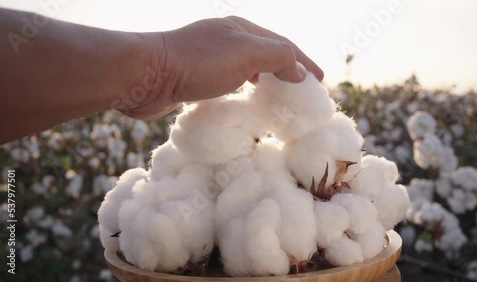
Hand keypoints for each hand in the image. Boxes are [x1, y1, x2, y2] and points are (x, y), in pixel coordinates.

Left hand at [117, 16, 323, 119]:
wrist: (147, 75)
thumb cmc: (197, 63)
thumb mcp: (245, 54)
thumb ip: (277, 57)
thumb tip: (297, 71)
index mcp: (241, 29)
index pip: (283, 45)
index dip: (304, 62)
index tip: (321, 80)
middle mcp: (226, 40)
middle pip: (266, 54)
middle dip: (287, 69)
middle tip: (303, 88)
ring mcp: (210, 58)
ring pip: (247, 68)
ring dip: (266, 79)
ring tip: (279, 93)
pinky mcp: (195, 77)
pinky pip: (230, 82)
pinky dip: (244, 89)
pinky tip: (244, 98)